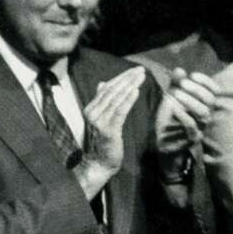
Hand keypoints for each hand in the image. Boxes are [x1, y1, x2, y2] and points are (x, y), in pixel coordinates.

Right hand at [74, 67, 144, 197]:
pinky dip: (128, 100)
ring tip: (141, 77)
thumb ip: (103, 102)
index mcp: (91, 108)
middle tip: (141, 69)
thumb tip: (102, 83)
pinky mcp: (107, 130)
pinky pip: (119, 112)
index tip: (135, 70)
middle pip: (112, 91)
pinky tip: (136, 91)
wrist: (99, 163)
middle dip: (127, 79)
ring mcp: (98, 121)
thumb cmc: (103, 141)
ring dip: (130, 86)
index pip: (108, 88)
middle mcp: (92, 112)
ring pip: (116, 99)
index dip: (121, 78)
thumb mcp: (103, 119)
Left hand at [156, 68, 224, 158]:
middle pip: (210, 100)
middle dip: (196, 89)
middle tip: (182, 83)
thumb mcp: (171, 98)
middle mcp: (206, 116)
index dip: (206, 82)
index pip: (215, 91)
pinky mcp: (191, 138)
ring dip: (189, 100)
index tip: (192, 75)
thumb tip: (180, 70)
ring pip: (203, 112)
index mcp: (205, 105)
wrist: (162, 143)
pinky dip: (182, 114)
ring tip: (175, 93)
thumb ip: (175, 84)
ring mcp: (201, 128)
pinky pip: (191, 126)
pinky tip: (172, 107)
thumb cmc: (169, 119)